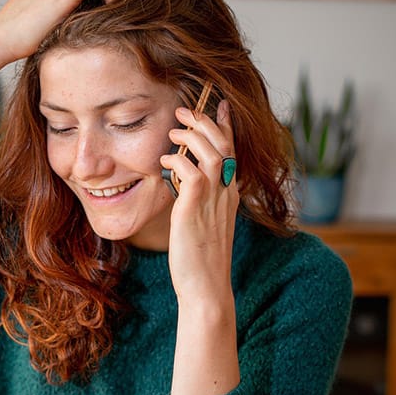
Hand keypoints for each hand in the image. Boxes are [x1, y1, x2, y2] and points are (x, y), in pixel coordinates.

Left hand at [160, 99, 238, 304]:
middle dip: (205, 121)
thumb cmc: (200, 261)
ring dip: (191, 136)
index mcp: (230, 197)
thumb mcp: (203, 226)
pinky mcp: (194, 210)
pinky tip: (164, 161)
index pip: (231, 152)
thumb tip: (185, 187)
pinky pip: (190, 173)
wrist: (206, 289)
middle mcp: (227, 195)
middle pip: (223, 145)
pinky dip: (177, 161)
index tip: (218, 105)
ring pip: (210, 153)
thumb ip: (199, 203)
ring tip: (173, 130)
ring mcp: (214, 201)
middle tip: (185, 110)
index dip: (225, 126)